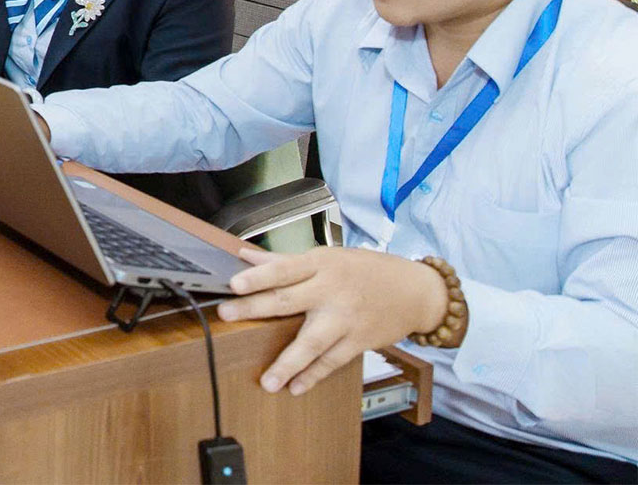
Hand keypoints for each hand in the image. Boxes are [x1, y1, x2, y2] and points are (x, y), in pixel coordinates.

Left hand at [216, 245, 448, 395]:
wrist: (416, 291)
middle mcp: (331, 291)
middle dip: (255, 309)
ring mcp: (345, 319)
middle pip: (289, 301)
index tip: (234, 283)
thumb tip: (246, 256)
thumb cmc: (367, 270)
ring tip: (267, 381)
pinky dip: (313, 376)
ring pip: (312, 342)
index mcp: (321, 265)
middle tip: (227, 315)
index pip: (284, 269)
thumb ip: (285, 261)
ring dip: (288, 363)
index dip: (258, 275)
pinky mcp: (358, 342)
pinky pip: (332, 362)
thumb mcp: (328, 257)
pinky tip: (296, 386)